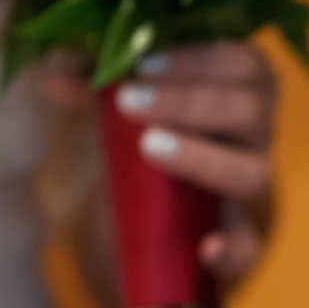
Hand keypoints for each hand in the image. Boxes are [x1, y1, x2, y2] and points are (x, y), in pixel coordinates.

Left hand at [40, 41, 277, 287]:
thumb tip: (53, 74)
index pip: (245, 64)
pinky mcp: (244, 243)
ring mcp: (251, 193)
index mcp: (240, 94)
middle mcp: (255, 141)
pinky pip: (250, 248)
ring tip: (149, 147)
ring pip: (254, 173)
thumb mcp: (126, 108)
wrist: (164, 221)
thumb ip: (97, 85)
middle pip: (252, 111)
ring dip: (204, 157)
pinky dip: (233, 248)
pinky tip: (207, 248)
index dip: (202, 59)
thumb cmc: (153, 141)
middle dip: (192, 101)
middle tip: (130, 100)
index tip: (144, 63)